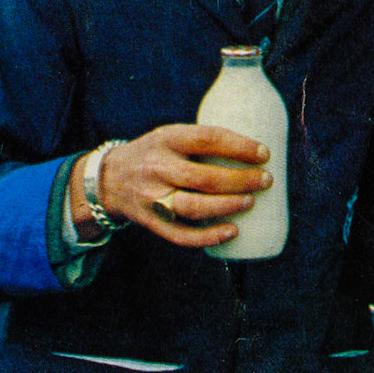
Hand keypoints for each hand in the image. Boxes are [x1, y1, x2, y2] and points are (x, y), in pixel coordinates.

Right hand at [72, 124, 272, 248]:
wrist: (109, 178)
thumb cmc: (154, 154)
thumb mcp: (170, 136)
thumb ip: (201, 142)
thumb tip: (253, 151)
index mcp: (166, 139)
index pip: (207, 139)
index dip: (239, 147)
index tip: (264, 154)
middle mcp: (157, 168)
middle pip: (205, 177)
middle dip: (241, 180)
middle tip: (265, 180)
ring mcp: (152, 197)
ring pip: (194, 207)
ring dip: (227, 206)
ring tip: (250, 202)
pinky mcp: (151, 221)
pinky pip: (181, 235)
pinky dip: (208, 236)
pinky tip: (232, 232)